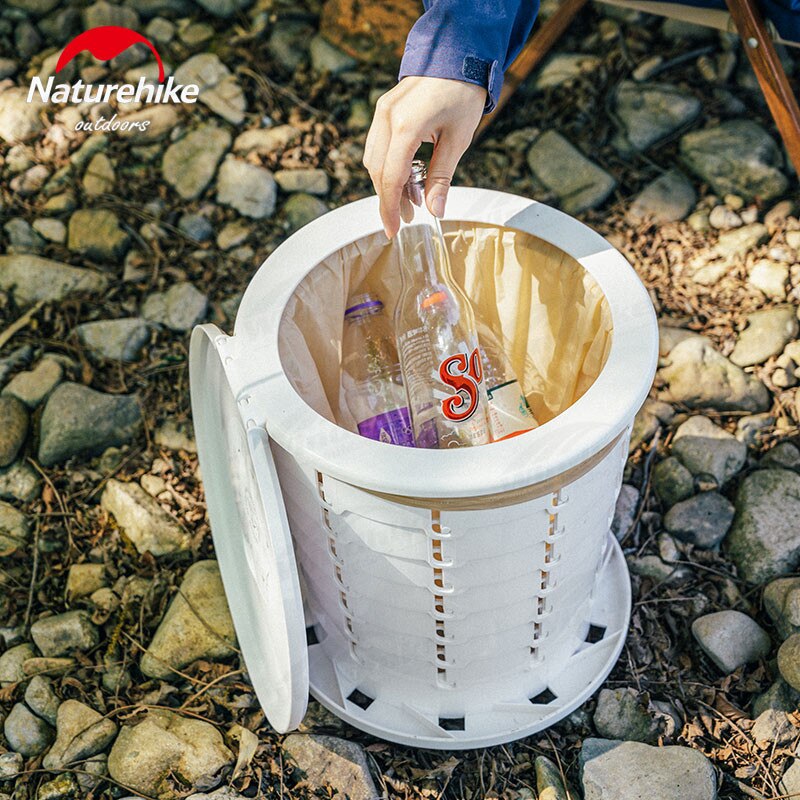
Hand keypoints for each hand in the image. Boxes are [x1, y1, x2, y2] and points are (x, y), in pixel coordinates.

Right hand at [364, 76, 486, 237]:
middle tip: (405, 221)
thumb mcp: (457, 140)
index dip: (390, 208)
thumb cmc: (461, 94)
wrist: (457, 55)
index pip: (390, 178)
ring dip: (388, 184)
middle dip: (389, 200)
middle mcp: (387, 119)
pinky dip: (388, 166)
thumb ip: (442, 177)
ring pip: (373, 161)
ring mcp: (381, 112)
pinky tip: (407, 178)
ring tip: (411, 200)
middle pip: (378, 172)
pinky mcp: (383, 110)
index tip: (393, 230)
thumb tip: (435, 211)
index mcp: (406, 126)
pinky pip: (377, 146)